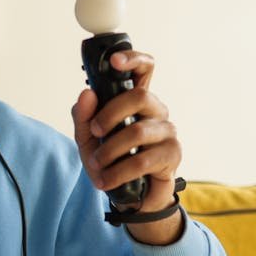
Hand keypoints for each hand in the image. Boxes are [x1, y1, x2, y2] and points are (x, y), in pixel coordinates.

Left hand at [71, 50, 183, 245]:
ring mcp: (167, 132)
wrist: (128, 195)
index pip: (144, 69)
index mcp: (136, 100)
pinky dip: (119, 171)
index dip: (132, 59)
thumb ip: (83, 116)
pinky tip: (107, 180)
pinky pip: (145, 159)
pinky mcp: (172, 155)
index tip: (114, 61)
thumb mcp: (87, 139)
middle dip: (110, 114)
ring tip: (97, 163)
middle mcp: (155, 111)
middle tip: (95, 132)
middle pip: (140, 96)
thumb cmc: (110, 160)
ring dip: (111, 149)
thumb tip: (86, 94)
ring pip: (139, 130)